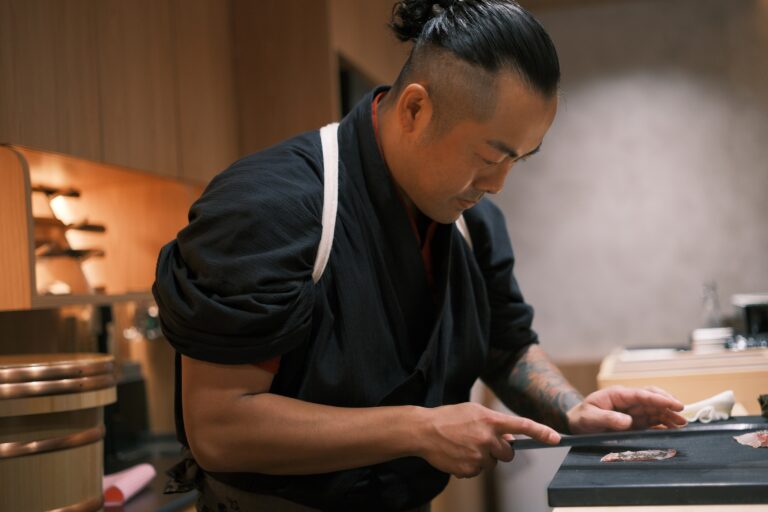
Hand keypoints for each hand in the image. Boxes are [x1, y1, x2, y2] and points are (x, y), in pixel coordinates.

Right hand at [418, 402, 560, 477]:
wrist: (423, 431)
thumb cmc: (448, 418)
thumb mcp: (473, 412)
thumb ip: (493, 423)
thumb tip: (509, 437)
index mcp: (490, 420)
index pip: (521, 425)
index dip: (541, 432)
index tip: (556, 438)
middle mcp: (488, 438)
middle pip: (508, 452)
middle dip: (499, 450)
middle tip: (481, 442)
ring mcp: (479, 455)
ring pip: (492, 463)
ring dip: (482, 457)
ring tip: (463, 446)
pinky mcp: (469, 469)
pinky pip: (477, 472)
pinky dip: (470, 466)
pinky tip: (457, 455)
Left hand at [566, 385, 686, 434]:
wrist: (576, 424)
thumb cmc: (581, 418)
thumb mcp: (590, 417)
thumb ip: (607, 418)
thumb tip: (627, 421)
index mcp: (617, 394)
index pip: (641, 394)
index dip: (659, 399)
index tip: (674, 404)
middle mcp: (627, 401)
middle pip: (651, 399)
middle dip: (668, 404)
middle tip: (682, 414)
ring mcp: (632, 411)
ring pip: (654, 409)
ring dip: (668, 415)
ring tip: (682, 424)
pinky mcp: (634, 422)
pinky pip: (651, 420)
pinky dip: (662, 424)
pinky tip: (672, 429)